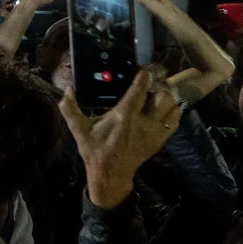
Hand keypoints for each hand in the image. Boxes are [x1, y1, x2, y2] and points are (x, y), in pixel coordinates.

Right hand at [59, 69, 181, 207]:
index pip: (140, 88)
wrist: (110, 174)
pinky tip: (161, 110)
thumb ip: (69, 108)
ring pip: (172, 106)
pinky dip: (172, 111)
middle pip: (163, 95)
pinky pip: (175, 119)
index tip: (143, 68)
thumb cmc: (95, 150)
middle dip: (157, 86)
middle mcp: (143, 122)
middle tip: (149, 85)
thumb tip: (67, 89)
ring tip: (155, 97)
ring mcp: (154, 132)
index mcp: (123, 116)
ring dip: (166, 98)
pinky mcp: (160, 140)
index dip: (144, 75)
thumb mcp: (78, 129)